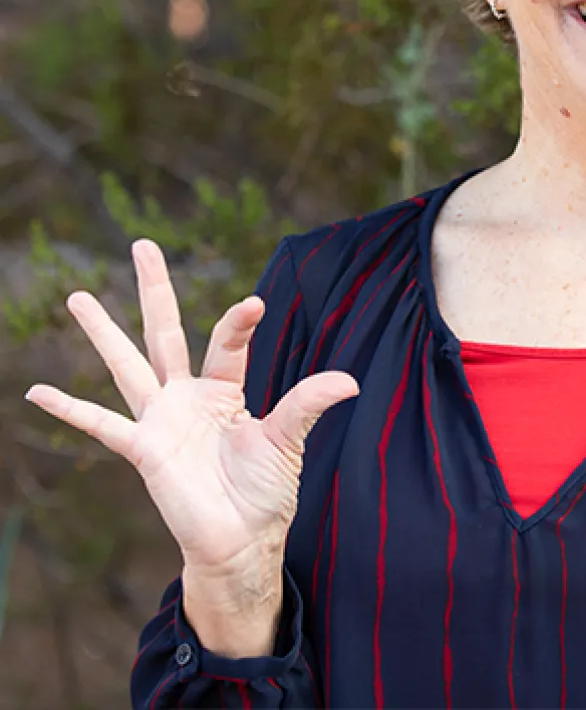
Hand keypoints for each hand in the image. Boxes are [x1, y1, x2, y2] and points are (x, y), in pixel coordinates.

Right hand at [25, 239, 358, 579]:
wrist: (242, 541)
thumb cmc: (265, 491)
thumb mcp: (289, 440)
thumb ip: (308, 404)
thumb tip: (351, 381)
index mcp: (224, 389)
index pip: (226, 341)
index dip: (238, 321)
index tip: (253, 305)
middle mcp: (187, 396)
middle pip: (166, 331)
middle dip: (155, 288)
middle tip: (142, 244)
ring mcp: (160, 420)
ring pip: (127, 364)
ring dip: (102, 331)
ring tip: (77, 296)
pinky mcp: (143, 450)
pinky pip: (100, 425)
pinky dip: (68, 410)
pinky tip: (34, 391)